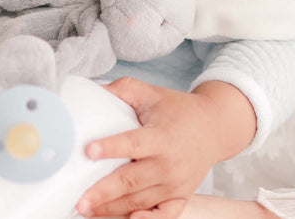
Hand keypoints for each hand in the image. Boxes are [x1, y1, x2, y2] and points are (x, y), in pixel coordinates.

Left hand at [76, 78, 230, 218]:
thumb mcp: (151, 93)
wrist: (214, 127)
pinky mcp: (181, 197)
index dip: (110, 147)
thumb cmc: (178, 110)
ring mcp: (175, 184)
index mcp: (161, 136)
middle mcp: (168, 164)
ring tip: (88, 209)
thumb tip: (96, 90)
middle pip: (132, 180)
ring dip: (113, 208)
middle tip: (80, 200)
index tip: (88, 151)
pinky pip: (164, 216)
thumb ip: (123, 89)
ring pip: (140, 201)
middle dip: (104, 192)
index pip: (132, 143)